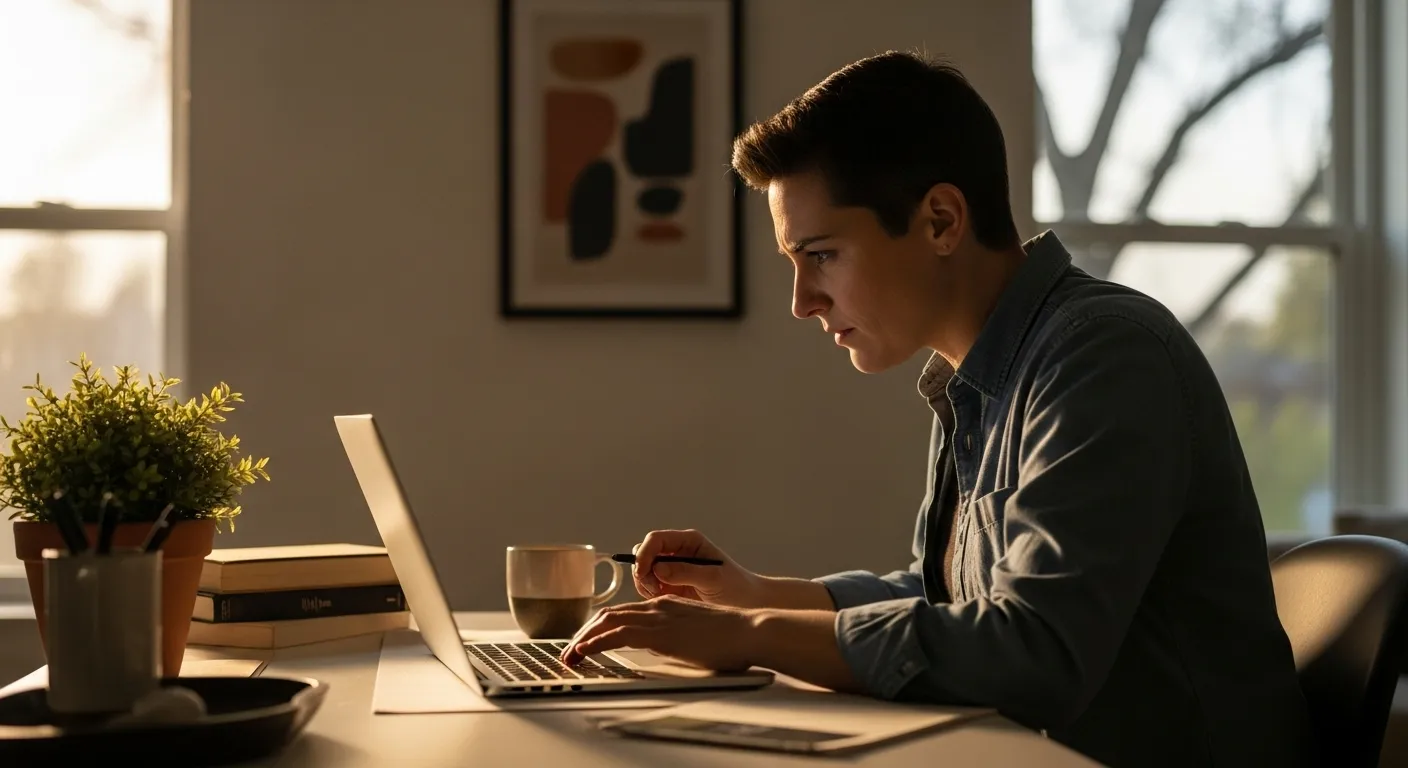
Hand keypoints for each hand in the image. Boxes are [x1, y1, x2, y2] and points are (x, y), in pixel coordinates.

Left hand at [560, 595, 754, 669]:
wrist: (750, 631)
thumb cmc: (732, 637)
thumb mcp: (697, 633)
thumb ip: (676, 636)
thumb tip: (662, 647)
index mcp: (666, 606)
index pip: (623, 612)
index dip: (600, 626)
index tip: (587, 642)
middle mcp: (658, 606)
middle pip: (609, 614)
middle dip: (585, 632)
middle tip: (571, 651)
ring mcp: (658, 617)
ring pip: (607, 622)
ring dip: (584, 639)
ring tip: (570, 656)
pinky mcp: (660, 632)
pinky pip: (618, 635)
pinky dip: (596, 643)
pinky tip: (584, 652)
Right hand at [630, 529, 761, 606]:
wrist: (747, 604)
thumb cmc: (736, 587)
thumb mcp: (713, 578)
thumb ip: (686, 572)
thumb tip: (658, 569)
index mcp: (689, 541)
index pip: (656, 539)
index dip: (644, 554)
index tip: (642, 573)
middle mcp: (678, 552)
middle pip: (645, 553)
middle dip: (643, 571)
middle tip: (654, 590)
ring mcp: (672, 569)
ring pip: (644, 571)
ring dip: (646, 584)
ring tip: (662, 597)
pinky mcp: (671, 587)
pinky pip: (649, 587)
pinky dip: (650, 595)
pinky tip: (666, 603)